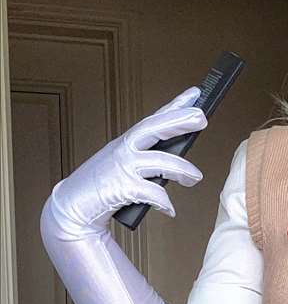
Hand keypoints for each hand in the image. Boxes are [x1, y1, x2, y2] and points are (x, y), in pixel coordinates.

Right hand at [45, 86, 206, 236]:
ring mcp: (122, 168)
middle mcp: (123, 151)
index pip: (153, 119)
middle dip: (178, 121)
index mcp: (125, 144)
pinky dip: (164, 203)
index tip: (194, 94)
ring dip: (183, 170)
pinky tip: (169, 210)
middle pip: (154, 129)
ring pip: (160, 161)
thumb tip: (177, 159)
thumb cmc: (100, 188)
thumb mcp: (123, 168)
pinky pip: (153, 193)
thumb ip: (146, 161)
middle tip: (201, 117)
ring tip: (195, 178)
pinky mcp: (121, 188)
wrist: (70, 208)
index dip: (174, 105)